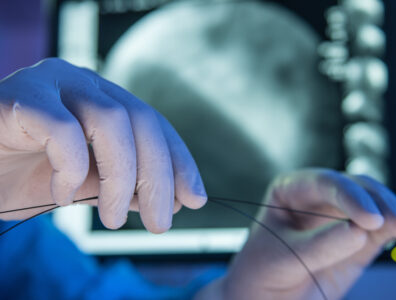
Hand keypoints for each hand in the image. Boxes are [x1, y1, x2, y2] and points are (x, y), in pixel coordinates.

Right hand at [0, 58, 206, 231]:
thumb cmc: (26, 175)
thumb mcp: (90, 186)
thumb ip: (129, 186)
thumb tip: (175, 199)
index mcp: (105, 100)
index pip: (155, 126)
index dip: (179, 162)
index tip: (194, 198)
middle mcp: (85, 84)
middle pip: (142, 121)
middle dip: (158, 176)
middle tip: (160, 223)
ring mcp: (54, 82)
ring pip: (111, 121)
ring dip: (121, 177)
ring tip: (111, 218)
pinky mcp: (21, 96)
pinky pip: (62, 129)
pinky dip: (71, 168)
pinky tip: (62, 197)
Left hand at [195, 169, 395, 299]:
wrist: (263, 297)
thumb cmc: (261, 271)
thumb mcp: (283, 259)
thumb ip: (320, 246)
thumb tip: (358, 231)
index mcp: (290, 189)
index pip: (323, 183)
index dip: (350, 196)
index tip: (369, 218)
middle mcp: (315, 197)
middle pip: (354, 187)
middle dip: (378, 202)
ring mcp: (337, 216)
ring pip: (372, 204)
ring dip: (392, 213)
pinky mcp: (356, 238)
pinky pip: (380, 230)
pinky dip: (395, 230)